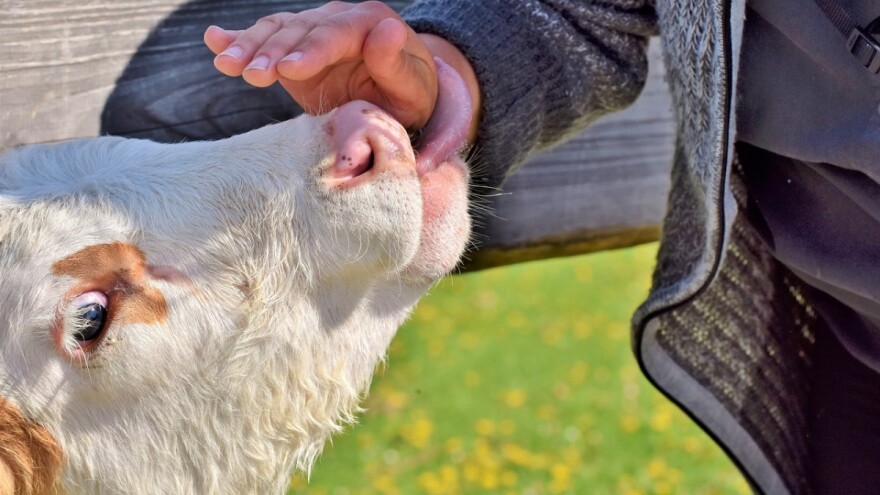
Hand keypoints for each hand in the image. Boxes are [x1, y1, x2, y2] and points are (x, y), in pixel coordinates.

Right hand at [204, 1, 438, 131]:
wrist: (397, 96)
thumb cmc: (408, 96)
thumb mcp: (412, 87)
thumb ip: (396, 63)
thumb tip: (387, 29)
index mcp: (370, 23)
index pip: (336, 33)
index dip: (311, 50)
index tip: (289, 70)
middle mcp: (337, 18)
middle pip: (299, 30)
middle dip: (272, 51)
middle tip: (250, 75)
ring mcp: (312, 30)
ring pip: (276, 31)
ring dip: (249, 47)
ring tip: (227, 66)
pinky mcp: (294, 47)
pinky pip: (265, 38)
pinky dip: (238, 39)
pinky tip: (213, 40)